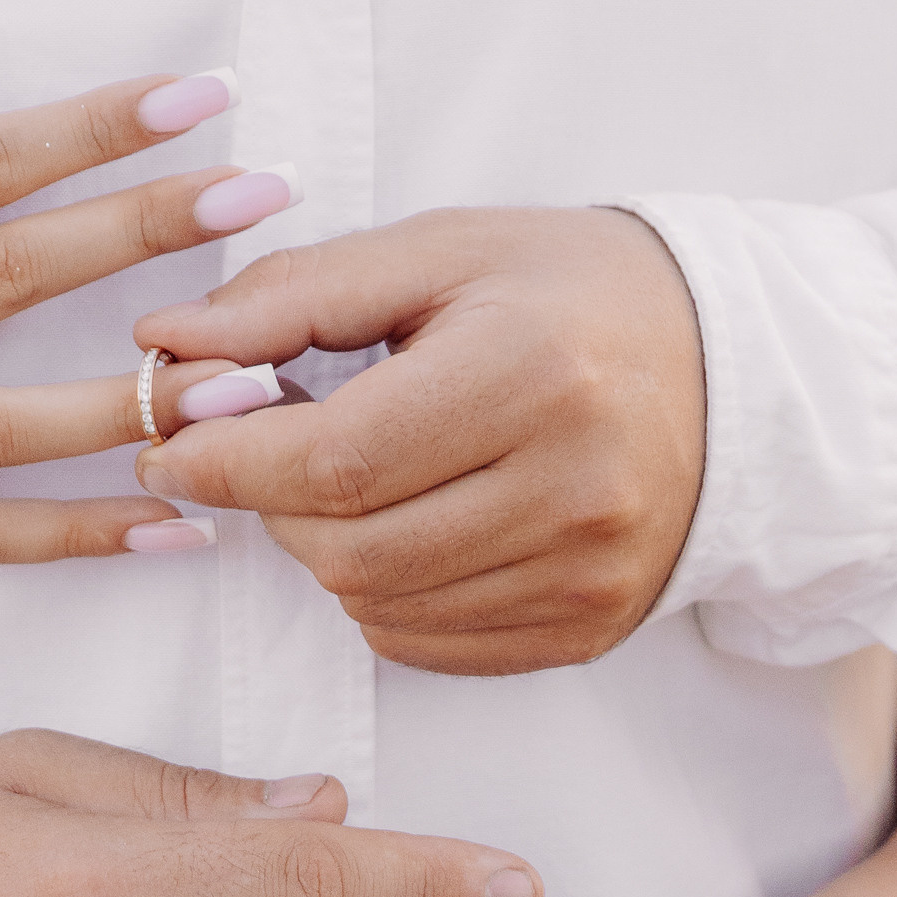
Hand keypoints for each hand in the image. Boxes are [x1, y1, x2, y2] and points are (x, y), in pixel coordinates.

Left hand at [129, 208, 706, 672]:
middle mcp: (575, 486)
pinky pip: (427, 645)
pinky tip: (400, 527)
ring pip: (379, 606)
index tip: (175, 440)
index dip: (230, 461)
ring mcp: (588, 572)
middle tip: (259, 453)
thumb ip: (293, 295)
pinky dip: (380, 597)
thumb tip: (164, 346)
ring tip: (342, 479)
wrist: (732, 366)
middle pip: (350, 549)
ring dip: (323, 551)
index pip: (337, 458)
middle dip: (271, 508)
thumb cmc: (568, 292)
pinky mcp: (589, 629)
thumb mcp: (438, 252)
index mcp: (534, 371)